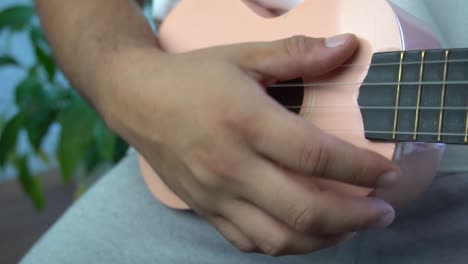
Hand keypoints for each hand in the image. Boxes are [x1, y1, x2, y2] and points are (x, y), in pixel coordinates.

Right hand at [104, 34, 399, 255]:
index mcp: (245, 121)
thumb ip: (298, 54)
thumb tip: (347, 47)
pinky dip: (285, 244)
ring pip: (279, 238)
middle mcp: (230, 165)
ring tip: (351, 227)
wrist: (137, 99)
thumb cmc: (191, 77)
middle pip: (304, 209)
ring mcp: (215, 194)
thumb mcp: (243, 56)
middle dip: (356, 217)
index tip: (389, 175)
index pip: (317, 156)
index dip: (362, 169)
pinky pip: (249, 242)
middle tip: (383, 212)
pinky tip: (303, 230)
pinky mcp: (204, 208)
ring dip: (325, 239)